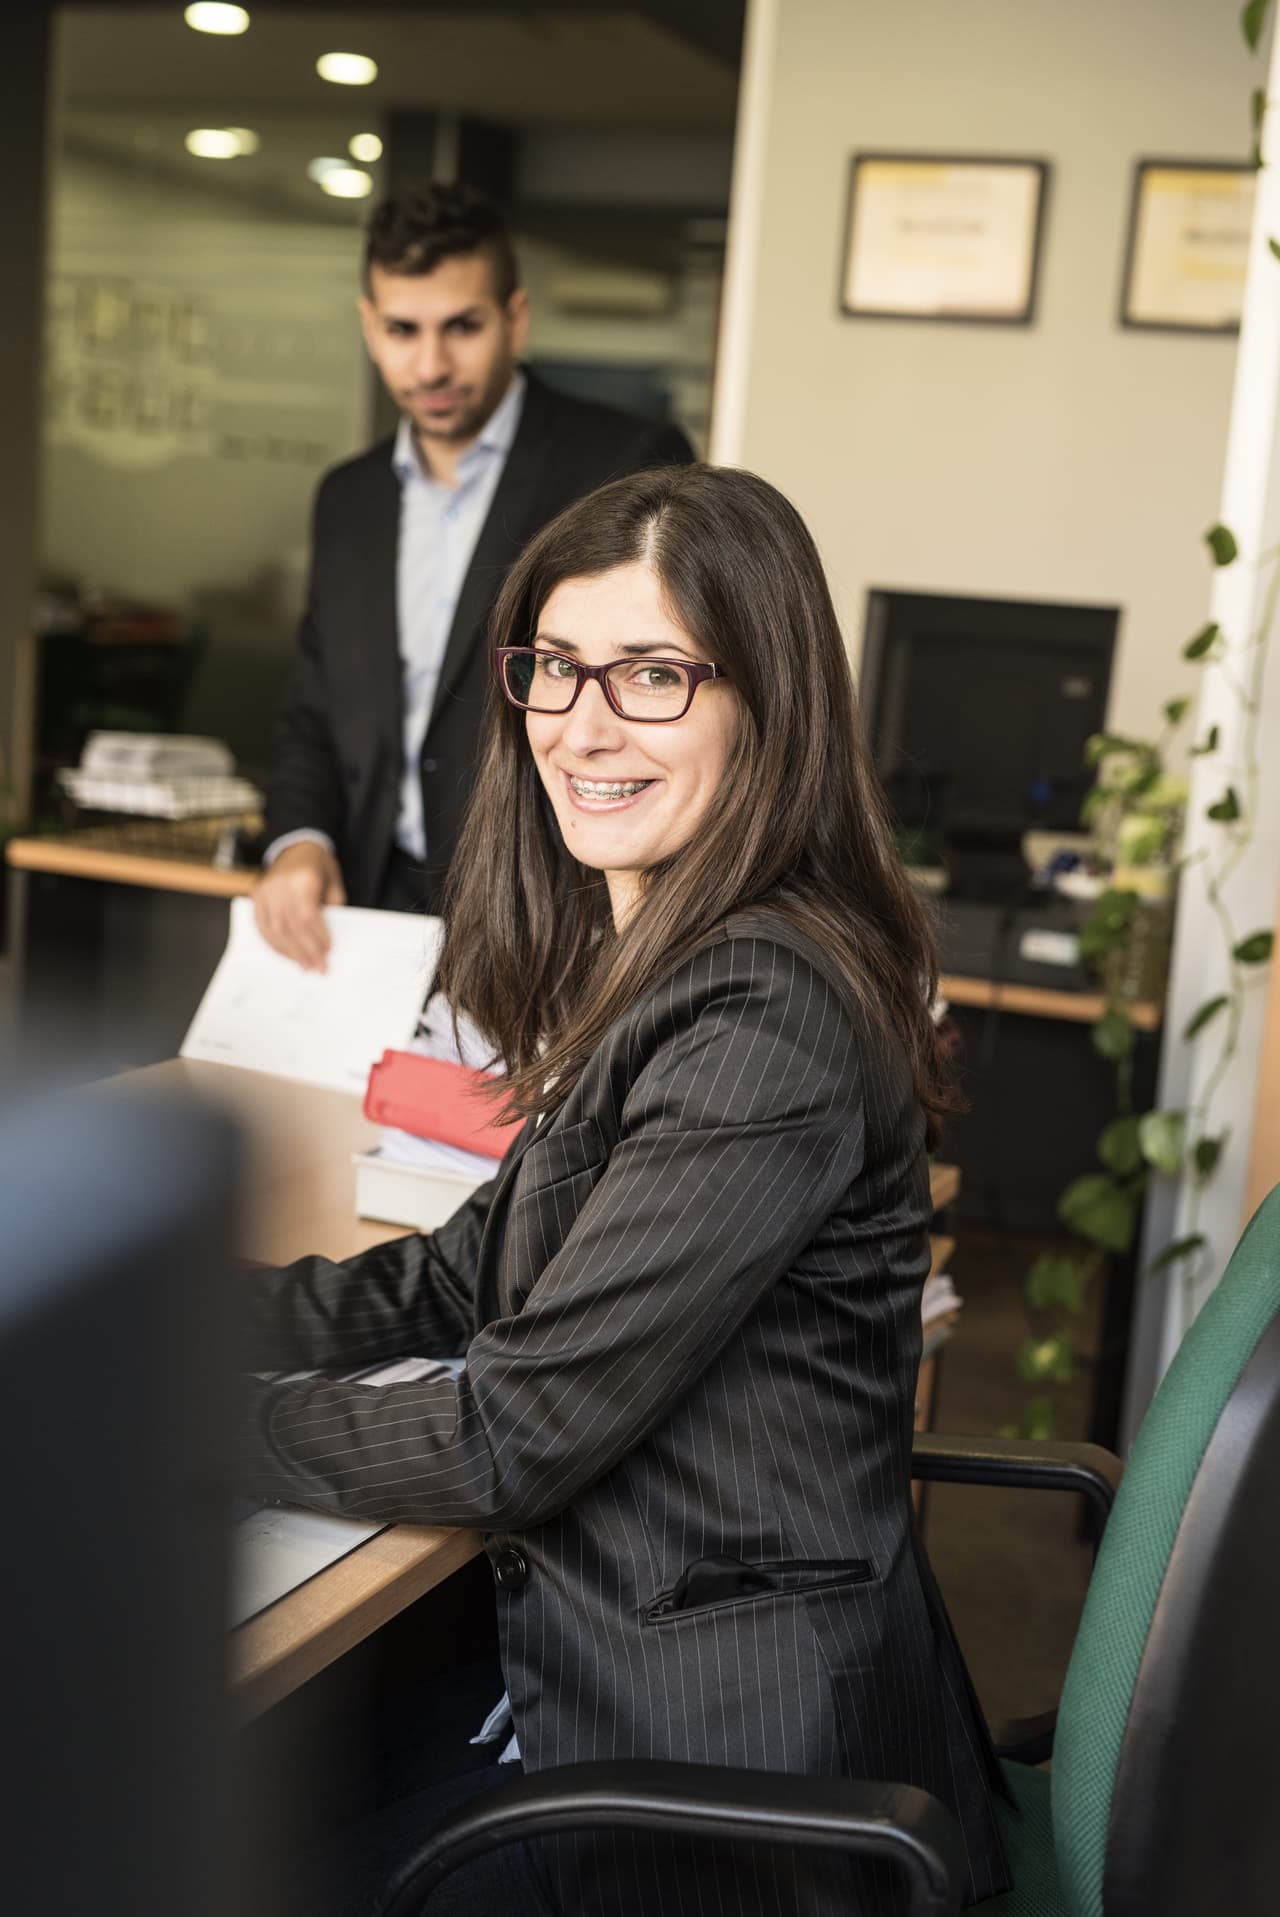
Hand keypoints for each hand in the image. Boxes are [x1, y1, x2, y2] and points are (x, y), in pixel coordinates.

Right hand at [253, 842, 346, 970]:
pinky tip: (286, 954)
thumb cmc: (319, 866)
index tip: (327, 952)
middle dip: (305, 950)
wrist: (296, 846)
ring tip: (303, 965)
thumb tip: (325, 940)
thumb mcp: (334, 883)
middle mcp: (280, 885)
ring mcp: (265, 890)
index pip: (308, 916)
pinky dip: (274, 943)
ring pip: (275, 929)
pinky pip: (262, 925)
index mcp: (303, 879)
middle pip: (291, 926)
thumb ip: (331, 909)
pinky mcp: (256, 895)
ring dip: (290, 952)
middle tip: (317, 967)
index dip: (317, 937)